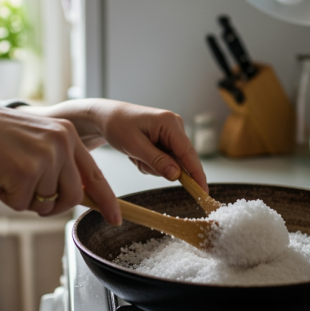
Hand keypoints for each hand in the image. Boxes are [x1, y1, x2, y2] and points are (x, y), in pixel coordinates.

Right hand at [0, 102, 120, 224]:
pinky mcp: (25, 171)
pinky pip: (23, 204)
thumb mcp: (37, 140)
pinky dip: (8, 199)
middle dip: (53, 205)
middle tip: (29, 194)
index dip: (107, 200)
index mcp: (67, 134)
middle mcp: (61, 143)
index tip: (116, 218)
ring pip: (47, 203)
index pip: (95, 174)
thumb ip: (60, 162)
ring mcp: (45, 157)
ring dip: (25, 199)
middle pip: (73, 196)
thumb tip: (80, 195)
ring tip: (8, 176)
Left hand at [20, 99, 207, 192]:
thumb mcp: (134, 146)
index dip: (197, 174)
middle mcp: (175, 126)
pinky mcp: (167, 139)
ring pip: (171, 164)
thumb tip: (177, 175)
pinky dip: (150, 163)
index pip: (188, 153)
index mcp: (170, 123)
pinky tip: (138, 153)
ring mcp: (172, 133)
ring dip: (152, 166)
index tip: (203, 192)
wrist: (106, 117)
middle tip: (138, 160)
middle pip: (180, 161)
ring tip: (135, 154)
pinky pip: (165, 161)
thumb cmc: (117, 126)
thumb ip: (157, 161)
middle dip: (159, 167)